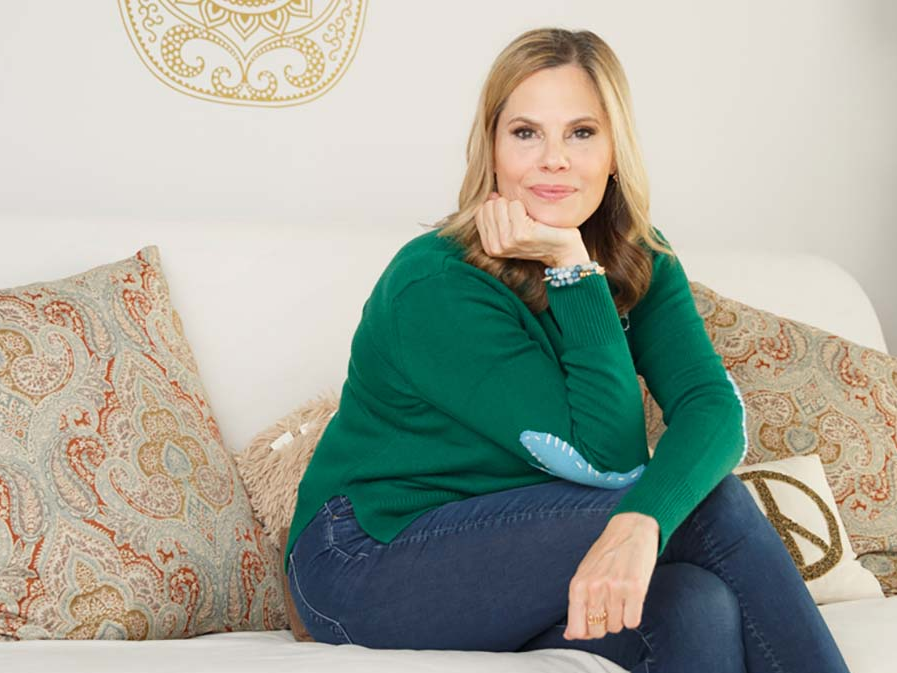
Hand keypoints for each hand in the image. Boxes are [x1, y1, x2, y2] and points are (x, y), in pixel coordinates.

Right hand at [474, 192, 586, 266]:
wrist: (562, 249)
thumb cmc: (540, 236)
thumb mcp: (512, 227)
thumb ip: (497, 214)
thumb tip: (491, 196)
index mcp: (490, 247)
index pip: (480, 211)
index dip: (497, 207)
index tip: (512, 218)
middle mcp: (496, 246)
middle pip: (489, 206)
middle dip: (506, 205)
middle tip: (522, 219)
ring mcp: (507, 241)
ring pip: (501, 204)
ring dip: (517, 206)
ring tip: (528, 221)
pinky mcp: (521, 234)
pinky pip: (516, 205)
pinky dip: (526, 207)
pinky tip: (535, 221)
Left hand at [563, 512, 658, 639]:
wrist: (630, 529)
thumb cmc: (606, 554)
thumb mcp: (584, 575)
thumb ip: (577, 605)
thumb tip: (570, 635)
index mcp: (578, 585)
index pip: (577, 629)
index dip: (587, 632)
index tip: (593, 623)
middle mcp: (594, 588)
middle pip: (598, 631)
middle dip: (605, 624)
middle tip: (610, 605)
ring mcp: (615, 589)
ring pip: (617, 627)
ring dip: (620, 617)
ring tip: (622, 597)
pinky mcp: (636, 588)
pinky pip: (633, 622)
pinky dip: (633, 615)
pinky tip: (632, 599)